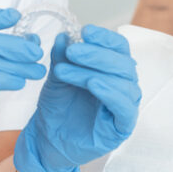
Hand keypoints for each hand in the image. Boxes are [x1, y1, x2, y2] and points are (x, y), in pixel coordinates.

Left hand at [13, 25, 140, 171]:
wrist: (47, 140)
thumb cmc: (57, 108)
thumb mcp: (57, 77)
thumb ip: (63, 57)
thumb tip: (65, 35)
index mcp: (113, 71)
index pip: (119, 48)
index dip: (105, 37)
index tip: (85, 31)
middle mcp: (124, 86)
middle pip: (123, 63)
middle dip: (96, 54)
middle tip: (73, 51)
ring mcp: (125, 107)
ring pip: (122, 82)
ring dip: (94, 71)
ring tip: (66, 70)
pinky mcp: (122, 127)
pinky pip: (124, 107)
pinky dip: (110, 93)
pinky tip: (93, 84)